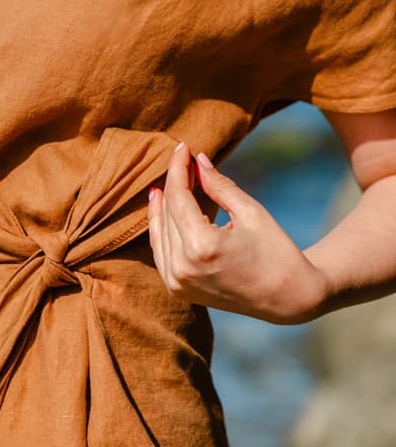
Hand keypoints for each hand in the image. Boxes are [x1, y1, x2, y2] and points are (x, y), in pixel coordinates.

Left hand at [146, 141, 328, 323]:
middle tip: (182, 159)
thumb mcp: (250, 212)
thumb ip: (219, 186)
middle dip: (174, 183)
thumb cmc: (276, 251)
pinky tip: (164, 208)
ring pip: (159, 233)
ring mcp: (176, 283)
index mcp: (202, 247)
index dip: (178, 169)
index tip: (182, 147)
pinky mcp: (177, 290)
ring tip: (168, 181)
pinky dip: (161, 229)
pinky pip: (161, 253)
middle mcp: (182, 268)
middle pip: (168, 213)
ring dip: (162, 205)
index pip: (179, 197)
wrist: (288, 298)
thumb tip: (198, 160)